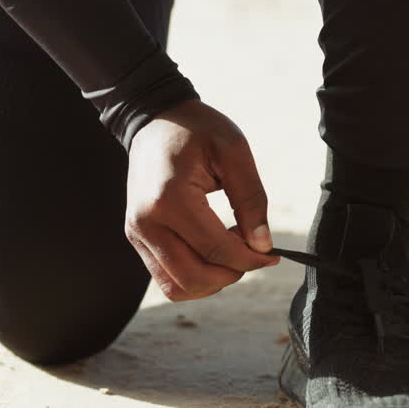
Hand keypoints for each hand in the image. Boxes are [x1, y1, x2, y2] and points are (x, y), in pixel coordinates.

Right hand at [125, 100, 277, 300]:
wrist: (155, 120)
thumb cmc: (196, 129)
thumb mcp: (234, 152)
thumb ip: (251, 199)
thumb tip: (262, 245)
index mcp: (169, 199)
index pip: (216, 251)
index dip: (250, 260)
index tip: (272, 254)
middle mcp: (146, 223)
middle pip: (194, 278)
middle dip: (231, 274)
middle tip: (251, 252)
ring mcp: (137, 233)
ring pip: (177, 287)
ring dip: (211, 281)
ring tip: (229, 250)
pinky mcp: (137, 238)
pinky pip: (166, 277)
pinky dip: (194, 276)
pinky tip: (211, 250)